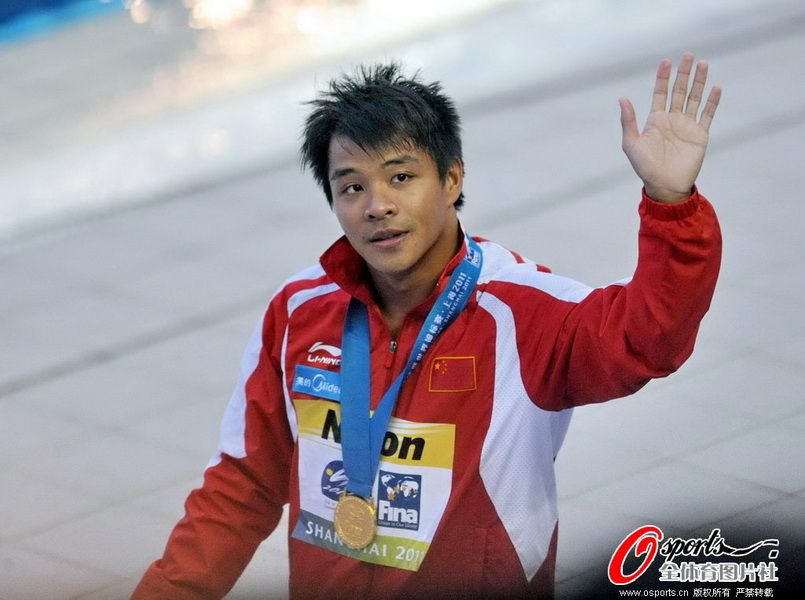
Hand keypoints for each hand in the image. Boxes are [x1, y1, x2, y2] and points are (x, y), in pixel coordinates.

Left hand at [620, 53, 721, 202]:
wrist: (665, 186)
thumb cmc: (645, 167)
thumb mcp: (632, 144)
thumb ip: (628, 121)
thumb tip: (622, 98)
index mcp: (655, 120)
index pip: (660, 93)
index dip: (663, 78)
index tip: (666, 62)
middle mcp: (672, 119)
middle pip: (679, 91)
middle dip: (683, 74)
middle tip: (688, 55)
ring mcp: (687, 126)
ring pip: (694, 98)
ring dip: (699, 82)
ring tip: (703, 64)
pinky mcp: (700, 135)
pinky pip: (707, 115)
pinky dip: (712, 102)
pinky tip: (716, 88)